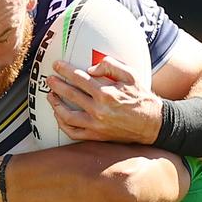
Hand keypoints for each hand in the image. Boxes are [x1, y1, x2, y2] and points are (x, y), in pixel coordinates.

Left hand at [46, 57, 162, 143]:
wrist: (152, 123)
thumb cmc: (140, 97)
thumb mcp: (130, 75)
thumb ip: (110, 66)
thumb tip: (90, 68)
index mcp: (106, 93)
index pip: (79, 78)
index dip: (65, 70)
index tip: (57, 65)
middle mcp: (98, 110)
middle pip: (70, 94)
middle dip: (56, 84)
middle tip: (50, 79)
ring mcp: (95, 125)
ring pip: (66, 115)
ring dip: (55, 104)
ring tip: (51, 95)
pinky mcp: (95, 136)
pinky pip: (73, 131)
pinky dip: (62, 123)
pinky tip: (58, 114)